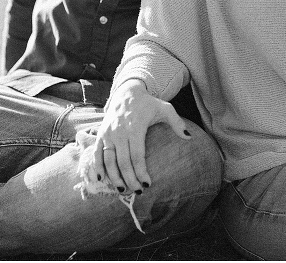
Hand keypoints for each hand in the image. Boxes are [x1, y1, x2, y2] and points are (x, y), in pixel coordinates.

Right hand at [93, 79, 191, 194]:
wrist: (127, 93)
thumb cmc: (148, 104)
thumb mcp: (165, 108)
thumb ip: (177, 122)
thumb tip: (189, 137)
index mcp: (135, 127)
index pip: (137, 155)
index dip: (141, 172)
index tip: (147, 184)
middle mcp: (119, 131)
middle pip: (123, 161)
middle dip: (129, 179)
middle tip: (137, 192)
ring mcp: (108, 133)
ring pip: (108, 160)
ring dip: (113, 177)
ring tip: (122, 190)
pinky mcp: (100, 134)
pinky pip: (96, 153)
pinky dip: (97, 167)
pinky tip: (101, 179)